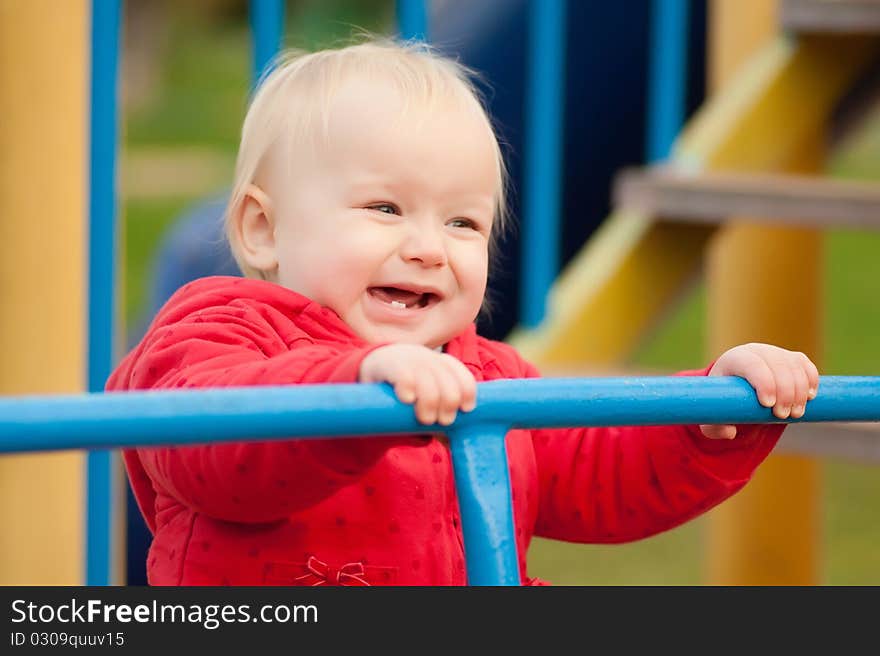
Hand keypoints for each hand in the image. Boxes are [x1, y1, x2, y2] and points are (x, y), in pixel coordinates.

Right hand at [359, 344, 476, 425]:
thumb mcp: (424, 396)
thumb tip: (449, 441)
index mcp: (443, 366)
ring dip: (430, 408)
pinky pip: (405, 379)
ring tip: (424, 419)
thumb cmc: (404, 388)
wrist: (372, 365)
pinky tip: (407, 399)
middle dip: (448, 409)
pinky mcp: (390, 365)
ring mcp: (411, 362)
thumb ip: (436, 416)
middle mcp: (430, 360)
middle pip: (450, 389)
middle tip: (439, 421)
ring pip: (430, 390)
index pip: (465, 379)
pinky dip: (409, 392)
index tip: (464, 411)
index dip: (467, 396)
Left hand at [702, 342, 819, 438]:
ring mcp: (776, 353)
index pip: (752, 364)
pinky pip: (806, 365)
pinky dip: (811, 380)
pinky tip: (809, 397)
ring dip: (799, 391)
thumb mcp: (713, 413)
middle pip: (777, 365)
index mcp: (735, 359)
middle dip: (784, 392)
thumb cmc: (723, 399)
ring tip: (796, 413)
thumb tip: (730, 432)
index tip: (767, 404)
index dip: (763, 382)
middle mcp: (756, 351)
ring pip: (794, 366)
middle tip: (783, 416)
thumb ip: (714, 426)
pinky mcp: (792, 359)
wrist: (736, 383)